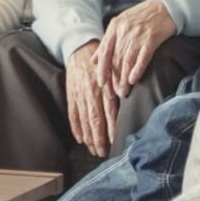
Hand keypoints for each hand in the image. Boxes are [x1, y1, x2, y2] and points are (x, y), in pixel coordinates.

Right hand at [65, 41, 120, 156]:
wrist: (79, 48)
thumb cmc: (102, 62)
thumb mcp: (113, 70)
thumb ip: (119, 87)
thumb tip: (128, 105)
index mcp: (104, 86)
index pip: (108, 112)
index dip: (110, 129)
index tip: (114, 141)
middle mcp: (91, 92)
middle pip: (95, 120)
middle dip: (99, 139)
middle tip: (103, 152)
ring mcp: (79, 94)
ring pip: (84, 120)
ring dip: (88, 137)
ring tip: (94, 150)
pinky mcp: (71, 95)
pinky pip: (73, 114)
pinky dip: (76, 128)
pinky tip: (80, 139)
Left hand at [95, 0, 176, 97]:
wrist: (166, 7)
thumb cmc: (143, 17)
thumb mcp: (121, 24)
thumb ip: (107, 42)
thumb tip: (93, 60)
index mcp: (114, 27)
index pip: (104, 52)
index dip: (102, 70)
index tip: (102, 84)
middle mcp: (124, 30)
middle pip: (115, 59)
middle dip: (114, 79)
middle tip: (114, 94)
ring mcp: (138, 34)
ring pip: (127, 61)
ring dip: (124, 79)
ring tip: (124, 92)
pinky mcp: (152, 37)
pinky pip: (142, 57)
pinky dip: (137, 70)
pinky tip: (134, 80)